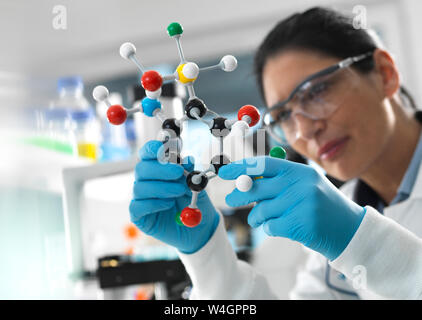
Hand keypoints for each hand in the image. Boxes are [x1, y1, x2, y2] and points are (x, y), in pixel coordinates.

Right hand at [129, 140, 219, 253]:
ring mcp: (141, 198)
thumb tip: (187, 160)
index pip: (147, 154)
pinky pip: (138, 206)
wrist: (199, 229)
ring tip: (179, 192)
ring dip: (161, 187)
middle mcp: (146, 181)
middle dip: (160, 169)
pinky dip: (154, 203)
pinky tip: (168, 204)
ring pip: (140, 187)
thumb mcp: (197, 186)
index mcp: (158, 169)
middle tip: (178, 173)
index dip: (151, 149)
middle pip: (141, 169)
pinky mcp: (138, 216)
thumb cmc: (195, 203)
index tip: (162, 148)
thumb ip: (190, 173)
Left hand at [219, 156, 365, 260]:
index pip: (264, 164)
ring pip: (261, 211)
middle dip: (239, 195)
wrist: (349, 229)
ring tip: (266, 219)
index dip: (241, 167)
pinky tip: (282, 227)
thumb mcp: (303, 185)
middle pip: (257, 188)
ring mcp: (302, 205)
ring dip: (258, 217)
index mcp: (299, 171)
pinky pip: (270, 227)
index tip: (224, 171)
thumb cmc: (320, 205)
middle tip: (229, 200)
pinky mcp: (301, 225)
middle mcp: (301, 185)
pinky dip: (271, 228)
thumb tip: (243, 180)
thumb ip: (277, 182)